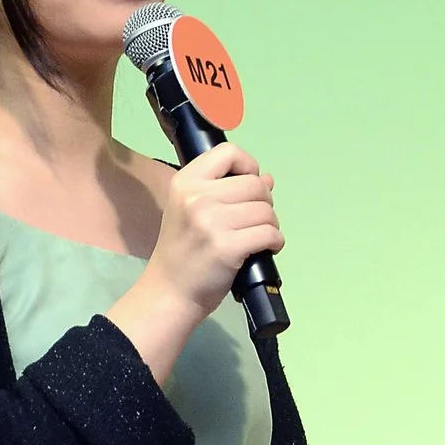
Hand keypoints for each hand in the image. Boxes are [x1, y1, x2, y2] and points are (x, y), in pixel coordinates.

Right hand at [106, 144, 283, 382]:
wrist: (169, 292)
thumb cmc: (183, 250)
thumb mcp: (193, 211)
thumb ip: (227, 190)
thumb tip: (267, 178)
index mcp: (185, 182)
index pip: (229, 153)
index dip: (248, 166)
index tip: (248, 186)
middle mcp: (197, 197)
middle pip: (255, 184)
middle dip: (264, 203)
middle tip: (253, 221)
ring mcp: (212, 222)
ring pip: (267, 210)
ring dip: (271, 225)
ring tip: (256, 237)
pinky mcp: (228, 247)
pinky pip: (270, 234)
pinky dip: (275, 242)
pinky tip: (265, 249)